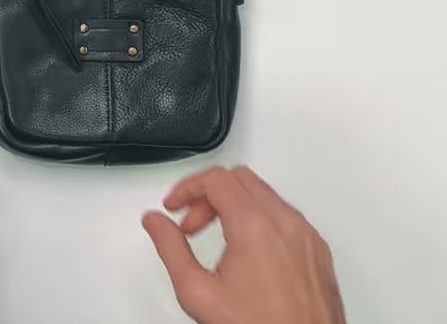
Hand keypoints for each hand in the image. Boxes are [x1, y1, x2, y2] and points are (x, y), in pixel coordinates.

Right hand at [143, 167, 345, 323]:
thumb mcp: (198, 294)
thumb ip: (171, 249)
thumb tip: (155, 222)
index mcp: (256, 227)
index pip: (216, 179)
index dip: (187, 187)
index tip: (175, 205)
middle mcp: (286, 223)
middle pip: (239, 179)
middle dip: (208, 195)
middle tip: (191, 222)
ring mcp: (306, 235)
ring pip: (263, 193)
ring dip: (234, 205)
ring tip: (216, 239)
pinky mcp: (318, 249)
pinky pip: (285, 214)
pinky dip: (260, 218)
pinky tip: (247, 250)